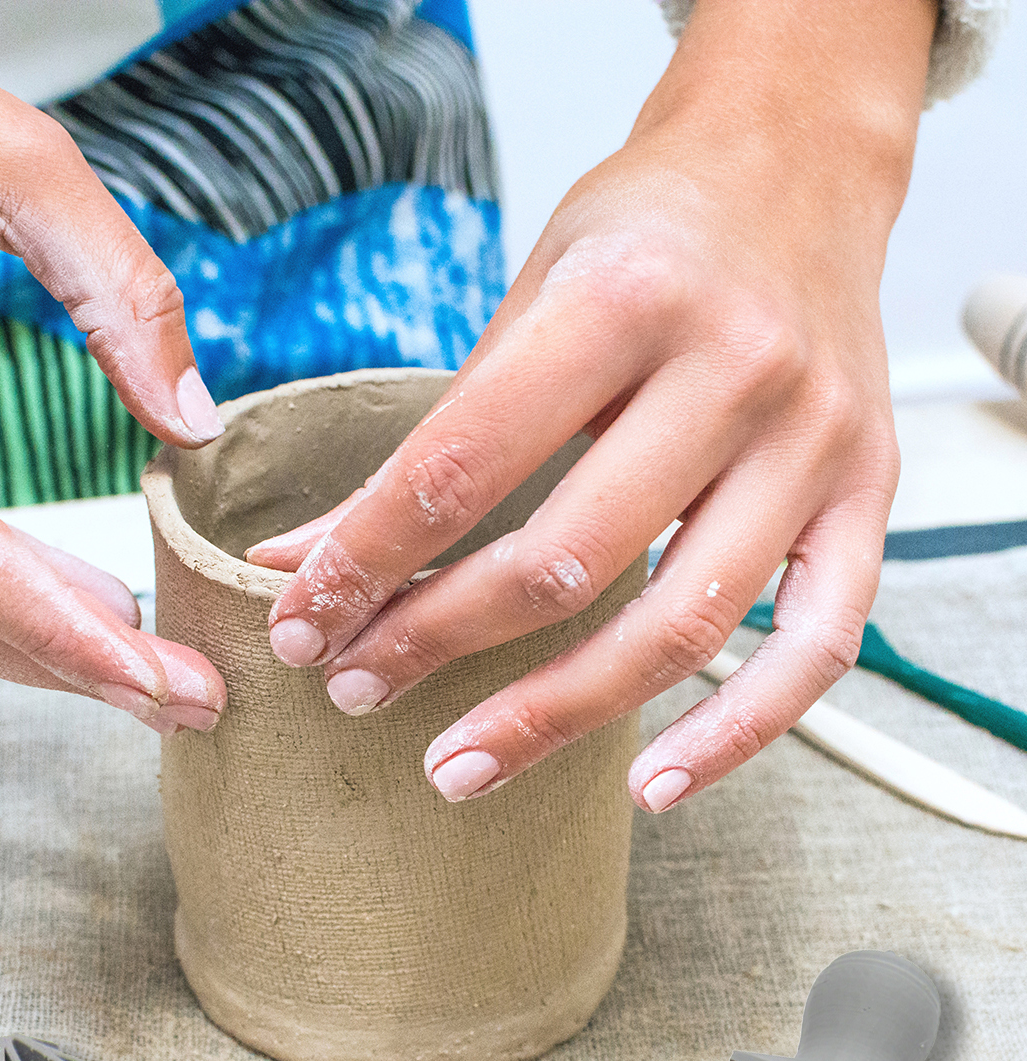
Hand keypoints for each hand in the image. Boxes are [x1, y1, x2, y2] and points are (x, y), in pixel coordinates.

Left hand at [247, 0, 934, 805]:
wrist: (796, 167)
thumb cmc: (647, 232)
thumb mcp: (522, 298)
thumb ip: (427, 440)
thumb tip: (301, 562)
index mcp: (623, 299)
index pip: (460, 467)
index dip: (365, 562)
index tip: (301, 623)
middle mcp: (732, 370)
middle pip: (562, 560)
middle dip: (433, 642)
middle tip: (353, 688)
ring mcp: (813, 442)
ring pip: (678, 626)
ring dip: (552, 716)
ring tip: (455, 767)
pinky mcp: (868, 498)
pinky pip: (812, 650)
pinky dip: (732, 733)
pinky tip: (649, 784)